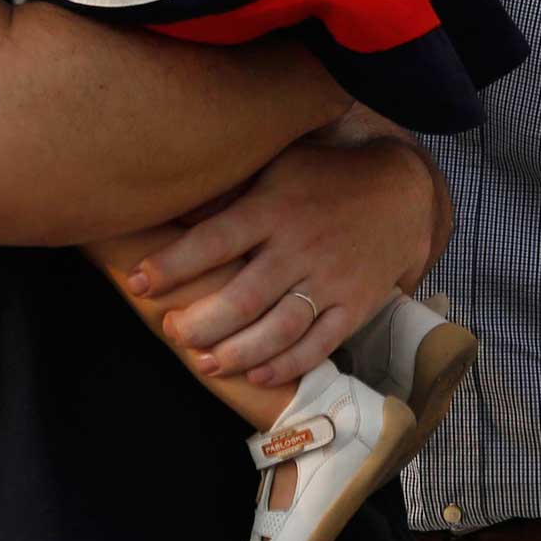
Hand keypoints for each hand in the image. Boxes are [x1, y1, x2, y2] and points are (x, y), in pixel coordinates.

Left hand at [129, 138, 440, 386]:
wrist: (402, 192)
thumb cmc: (323, 178)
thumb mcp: (276, 166)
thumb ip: (230, 191)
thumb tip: (174, 207)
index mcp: (273, 208)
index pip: (214, 240)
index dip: (173, 264)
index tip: (138, 281)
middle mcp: (300, 246)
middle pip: (243, 297)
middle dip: (201, 323)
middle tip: (173, 332)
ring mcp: (330, 280)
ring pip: (278, 329)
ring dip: (236, 353)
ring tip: (204, 363)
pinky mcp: (356, 306)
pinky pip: (319, 345)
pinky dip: (286, 365)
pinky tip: (257, 374)